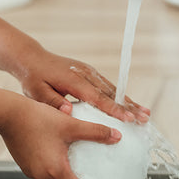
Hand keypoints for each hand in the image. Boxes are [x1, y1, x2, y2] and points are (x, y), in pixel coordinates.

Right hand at [0, 96, 121, 178]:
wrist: (8, 114)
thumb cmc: (38, 119)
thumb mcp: (71, 125)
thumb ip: (95, 133)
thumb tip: (116, 136)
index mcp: (55, 170)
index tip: (84, 166)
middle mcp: (41, 176)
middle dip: (71, 169)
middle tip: (74, 149)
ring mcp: (30, 171)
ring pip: (51, 174)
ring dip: (57, 163)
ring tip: (59, 143)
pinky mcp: (23, 164)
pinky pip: (40, 168)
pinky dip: (46, 159)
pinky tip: (45, 141)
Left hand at [14, 49, 150, 122]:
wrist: (32, 59)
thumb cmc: (33, 78)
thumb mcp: (36, 92)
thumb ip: (52, 102)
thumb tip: (68, 111)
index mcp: (74, 80)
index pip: (97, 97)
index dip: (113, 109)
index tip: (127, 119)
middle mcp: (85, 74)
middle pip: (111, 93)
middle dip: (129, 107)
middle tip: (145, 118)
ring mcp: (89, 73)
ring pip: (113, 90)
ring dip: (129, 102)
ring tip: (145, 114)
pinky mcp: (90, 74)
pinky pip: (108, 88)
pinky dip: (121, 98)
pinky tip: (131, 107)